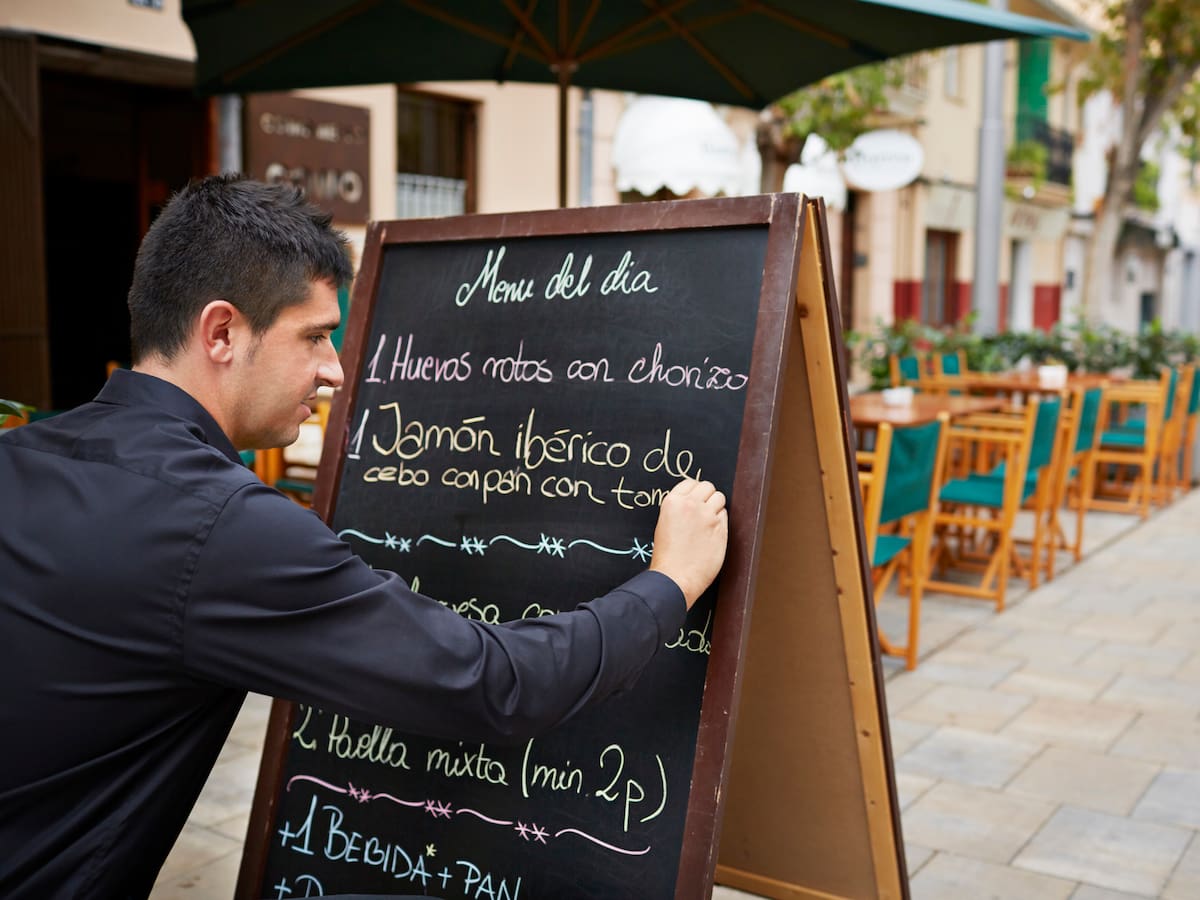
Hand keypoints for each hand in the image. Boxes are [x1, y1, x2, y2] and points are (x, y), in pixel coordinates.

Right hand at [649, 479, 727, 608]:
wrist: (675, 577)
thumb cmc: (667, 556)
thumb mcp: (664, 524)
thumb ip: (679, 509)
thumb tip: (693, 501)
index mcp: (673, 502)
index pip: (690, 482)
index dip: (694, 490)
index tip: (695, 497)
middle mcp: (691, 505)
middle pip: (708, 486)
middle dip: (707, 495)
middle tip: (703, 509)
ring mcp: (708, 516)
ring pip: (720, 498)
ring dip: (716, 506)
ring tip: (709, 520)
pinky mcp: (721, 529)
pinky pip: (725, 515)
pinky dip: (721, 521)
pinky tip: (712, 533)